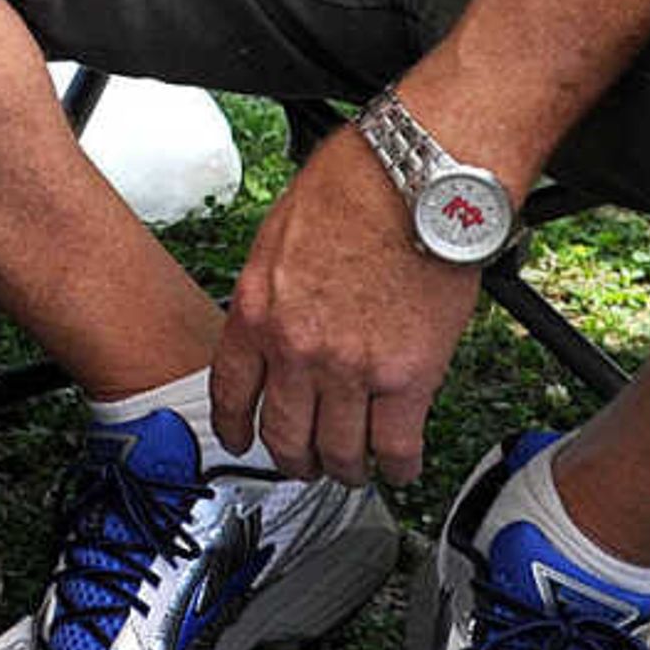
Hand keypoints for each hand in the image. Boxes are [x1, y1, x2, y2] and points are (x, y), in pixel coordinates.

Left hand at [210, 124, 482, 487]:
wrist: (418, 180)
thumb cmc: (358, 186)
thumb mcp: (281, 235)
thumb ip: (273, 291)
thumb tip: (277, 321)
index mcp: (257, 310)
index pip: (231, 391)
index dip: (234, 428)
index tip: (241, 441)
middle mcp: (296, 349)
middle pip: (284, 435)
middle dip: (293, 459)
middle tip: (305, 463)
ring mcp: (350, 369)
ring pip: (339, 452)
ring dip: (346, 470)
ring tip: (355, 469)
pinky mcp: (407, 377)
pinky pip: (397, 446)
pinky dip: (399, 466)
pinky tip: (401, 466)